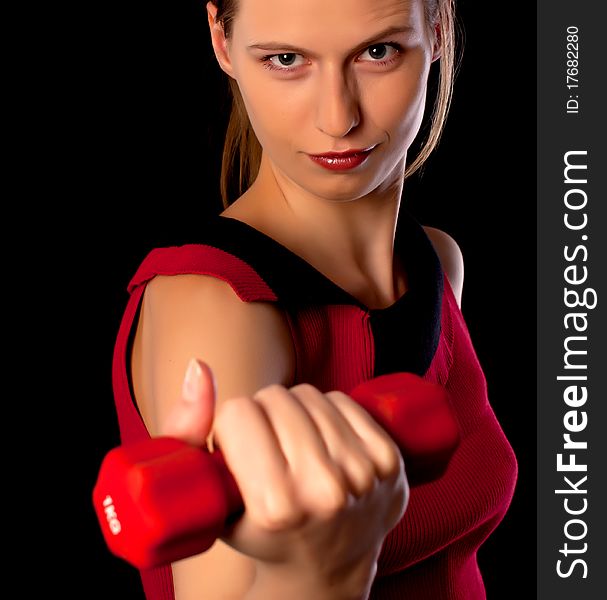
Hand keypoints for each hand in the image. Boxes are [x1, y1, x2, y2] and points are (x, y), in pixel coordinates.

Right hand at [163, 359, 407, 594]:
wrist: (326, 566)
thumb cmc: (260, 532)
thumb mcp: (207, 497)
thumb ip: (184, 430)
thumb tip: (198, 367)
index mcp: (275, 506)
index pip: (239, 412)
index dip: (231, 426)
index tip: (238, 451)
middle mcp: (324, 490)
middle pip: (277, 398)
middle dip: (263, 415)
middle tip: (268, 449)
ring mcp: (363, 473)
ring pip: (311, 394)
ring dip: (295, 411)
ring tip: (294, 446)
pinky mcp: (389, 459)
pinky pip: (343, 400)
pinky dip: (327, 411)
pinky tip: (322, 440)